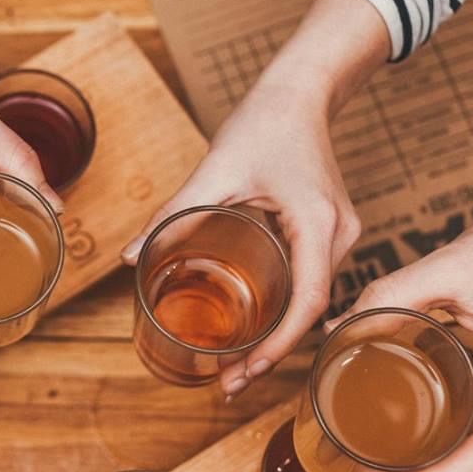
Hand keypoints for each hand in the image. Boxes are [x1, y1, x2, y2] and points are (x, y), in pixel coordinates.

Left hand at [125, 0, 385, 395]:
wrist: (302, 88)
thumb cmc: (265, 120)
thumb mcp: (216, 167)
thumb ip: (175, 211)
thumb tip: (132, 256)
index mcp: (317, 223)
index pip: (306, 303)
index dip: (278, 346)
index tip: (245, 373)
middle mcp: (339, 233)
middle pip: (311, 310)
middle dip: (273, 351)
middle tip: (230, 383)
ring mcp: (340, 232)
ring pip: (313, 298)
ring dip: (280, 333)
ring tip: (240, 365)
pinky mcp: (331, 228)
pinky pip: (313, 279)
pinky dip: (287, 308)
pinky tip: (259, 326)